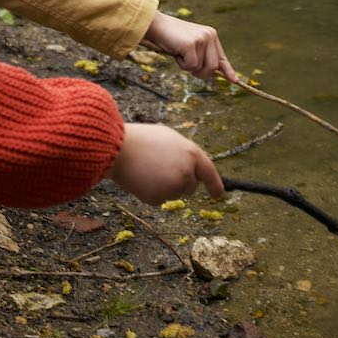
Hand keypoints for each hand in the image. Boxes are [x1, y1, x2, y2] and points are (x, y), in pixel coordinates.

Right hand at [108, 123, 223, 204]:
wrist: (118, 149)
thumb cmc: (141, 140)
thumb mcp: (169, 138)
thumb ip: (183, 153)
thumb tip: (189, 166)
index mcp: (191, 153)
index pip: (209, 172)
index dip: (215, 185)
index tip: (218, 195)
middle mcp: (187, 171)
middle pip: (191, 186)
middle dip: (180, 183)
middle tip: (160, 169)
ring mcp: (173, 186)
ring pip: (175, 194)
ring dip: (165, 187)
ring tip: (148, 170)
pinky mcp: (159, 198)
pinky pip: (160, 199)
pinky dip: (151, 193)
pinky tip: (141, 180)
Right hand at [144, 12, 236, 81]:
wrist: (156, 25)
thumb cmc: (171, 38)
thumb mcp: (191, 46)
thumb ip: (203, 56)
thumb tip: (215, 71)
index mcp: (211, 35)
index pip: (222, 58)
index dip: (228, 71)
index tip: (235, 81)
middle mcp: (210, 36)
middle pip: (213, 67)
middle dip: (201, 73)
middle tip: (188, 67)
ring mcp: (202, 39)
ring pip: (202, 68)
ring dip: (189, 68)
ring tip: (180, 54)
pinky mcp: (192, 44)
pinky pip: (191, 66)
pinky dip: (182, 64)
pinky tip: (176, 52)